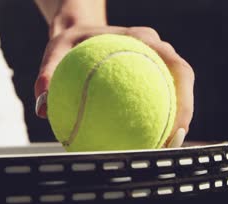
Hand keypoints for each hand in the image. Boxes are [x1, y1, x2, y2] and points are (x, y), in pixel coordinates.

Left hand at [34, 26, 193, 147]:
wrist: (78, 31)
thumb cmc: (69, 41)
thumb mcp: (55, 50)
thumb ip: (48, 74)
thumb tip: (42, 108)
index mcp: (141, 38)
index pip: (176, 65)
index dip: (185, 97)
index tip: (178, 126)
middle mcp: (154, 48)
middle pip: (183, 81)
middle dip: (185, 114)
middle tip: (173, 144)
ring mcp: (155, 60)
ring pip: (175, 91)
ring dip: (174, 119)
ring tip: (161, 149)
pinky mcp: (149, 73)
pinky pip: (158, 97)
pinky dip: (155, 118)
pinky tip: (141, 142)